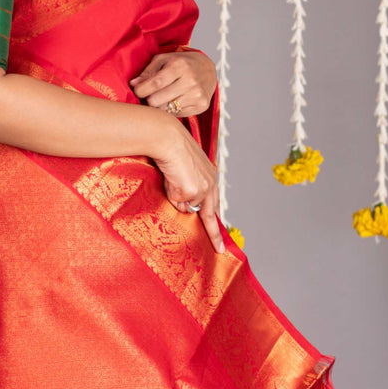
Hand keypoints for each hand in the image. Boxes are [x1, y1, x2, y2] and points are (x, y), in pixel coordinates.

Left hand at [130, 49, 216, 116]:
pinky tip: (174, 100)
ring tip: (161, 97)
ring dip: (159, 106)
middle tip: (150, 95)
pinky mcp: (201, 106)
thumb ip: (148, 71)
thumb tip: (133, 84)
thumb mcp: (164, 60)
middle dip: (149, 99)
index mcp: (179, 65)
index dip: (141, 90)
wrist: (208, 69)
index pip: (155, 83)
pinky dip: (171, 110)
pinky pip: (176, 115)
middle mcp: (190, 80)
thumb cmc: (181, 63)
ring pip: (165, 110)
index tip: (137, 91)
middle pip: (157, 100)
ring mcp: (197, 95)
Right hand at [151, 117, 224, 253]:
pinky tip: (170, 178)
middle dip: (214, 234)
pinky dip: (171, 193)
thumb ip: (185, 189)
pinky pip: (177, 202)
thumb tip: (185, 208)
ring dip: (176, 197)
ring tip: (171, 177)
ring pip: (185, 206)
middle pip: (210, 214)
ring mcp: (203, 188)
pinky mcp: (193, 191)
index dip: (215, 219)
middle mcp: (210, 182)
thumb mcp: (181, 171)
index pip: (214, 202)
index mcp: (210, 175)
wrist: (167, 139)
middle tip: (220, 249)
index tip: (220, 232)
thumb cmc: (170, 150)